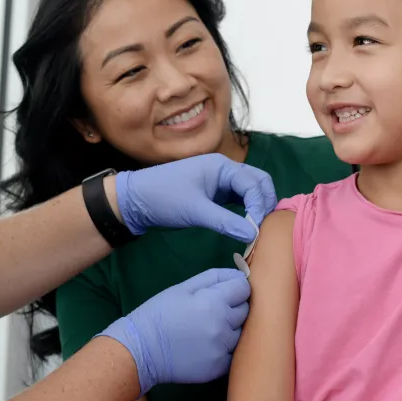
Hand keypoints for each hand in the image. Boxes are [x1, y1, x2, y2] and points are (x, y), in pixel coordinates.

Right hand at [97, 268, 250, 396]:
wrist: (141, 350)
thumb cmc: (160, 313)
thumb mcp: (183, 287)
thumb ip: (214, 277)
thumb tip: (239, 274)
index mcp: (213, 301)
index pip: (244, 289)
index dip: (236, 288)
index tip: (225, 293)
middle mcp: (222, 325)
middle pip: (245, 311)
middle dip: (234, 307)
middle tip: (213, 311)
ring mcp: (222, 349)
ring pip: (241, 333)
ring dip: (231, 329)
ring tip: (209, 330)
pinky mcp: (218, 368)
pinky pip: (233, 354)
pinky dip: (225, 349)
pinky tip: (208, 346)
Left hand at [116, 153, 276, 241]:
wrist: (136, 200)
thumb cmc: (163, 198)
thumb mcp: (195, 211)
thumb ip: (225, 221)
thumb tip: (253, 234)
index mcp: (222, 166)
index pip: (254, 182)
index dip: (260, 205)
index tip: (256, 228)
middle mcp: (224, 170)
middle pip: (258, 182)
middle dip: (265, 202)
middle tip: (264, 226)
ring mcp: (220, 181)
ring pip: (250, 191)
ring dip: (257, 206)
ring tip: (258, 228)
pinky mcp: (215, 194)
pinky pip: (239, 199)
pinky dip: (247, 210)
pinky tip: (246, 225)